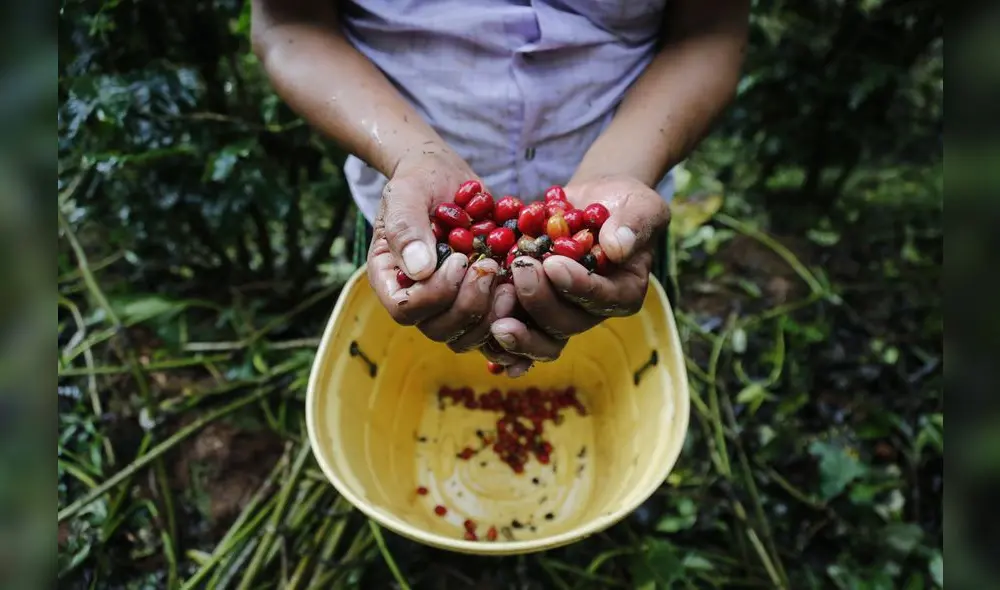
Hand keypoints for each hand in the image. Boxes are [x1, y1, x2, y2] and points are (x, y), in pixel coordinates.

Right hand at [367, 145, 506, 350]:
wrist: (445, 176)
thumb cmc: (419, 181)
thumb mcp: (407, 194)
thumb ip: (407, 227)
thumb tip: (420, 270)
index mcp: (391, 278)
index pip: (405, 309)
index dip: (434, 294)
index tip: (460, 260)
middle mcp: (418, 299)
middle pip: (438, 329)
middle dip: (468, 305)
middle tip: (490, 267)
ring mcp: (449, 304)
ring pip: (467, 336)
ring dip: (491, 315)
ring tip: (509, 281)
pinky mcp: (478, 302)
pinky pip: (492, 327)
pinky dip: (510, 316)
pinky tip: (523, 290)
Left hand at [486, 175, 670, 375]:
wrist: (593, 203)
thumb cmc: (624, 204)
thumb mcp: (640, 206)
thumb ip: (633, 225)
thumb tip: (617, 247)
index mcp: (624, 292)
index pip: (601, 298)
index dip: (577, 285)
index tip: (553, 263)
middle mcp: (593, 311)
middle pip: (567, 322)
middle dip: (541, 300)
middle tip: (520, 269)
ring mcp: (562, 313)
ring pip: (542, 336)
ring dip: (519, 330)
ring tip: (495, 317)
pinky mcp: (536, 309)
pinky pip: (520, 331)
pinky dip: (504, 339)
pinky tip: (486, 334)